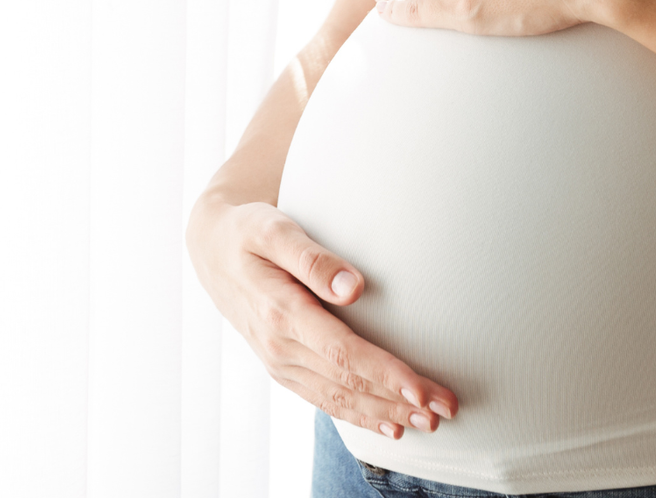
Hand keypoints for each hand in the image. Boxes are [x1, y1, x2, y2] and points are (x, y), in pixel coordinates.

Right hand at [187, 201, 457, 437]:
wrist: (211, 251)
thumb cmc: (249, 232)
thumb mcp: (273, 230)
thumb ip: (312, 258)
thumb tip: (353, 287)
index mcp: (280, 311)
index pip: (342, 352)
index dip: (384, 374)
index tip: (421, 389)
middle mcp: (279, 344)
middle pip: (347, 383)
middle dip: (397, 401)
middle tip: (444, 411)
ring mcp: (279, 360)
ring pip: (337, 398)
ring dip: (383, 415)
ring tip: (427, 424)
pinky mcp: (283, 367)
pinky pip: (322, 399)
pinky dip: (357, 416)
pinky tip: (387, 426)